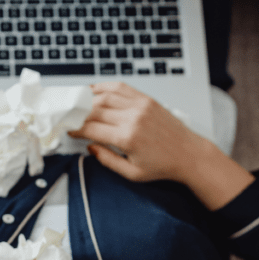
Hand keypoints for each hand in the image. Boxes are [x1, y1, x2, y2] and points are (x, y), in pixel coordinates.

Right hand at [68, 82, 211, 183]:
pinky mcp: (146, 99)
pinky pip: (121, 87)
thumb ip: (107, 160)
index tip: (71, 130)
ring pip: (105, 95)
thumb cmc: (163, 165)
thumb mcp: (132, 173)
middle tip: (71, 117)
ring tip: (79, 104)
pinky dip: (105, 86)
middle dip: (79, 113)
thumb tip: (90, 147)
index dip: (77, 129)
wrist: (188, 154)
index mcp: (127, 138)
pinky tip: (96, 90)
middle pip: (95, 110)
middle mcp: (133, 118)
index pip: (91, 128)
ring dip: (88, 99)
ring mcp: (140, 105)